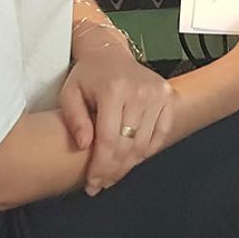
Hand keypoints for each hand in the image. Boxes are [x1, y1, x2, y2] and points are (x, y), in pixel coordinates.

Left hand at [58, 41, 174, 195]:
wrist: (109, 52)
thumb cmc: (87, 76)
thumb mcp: (69, 94)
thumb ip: (74, 119)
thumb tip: (84, 145)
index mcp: (113, 89)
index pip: (108, 140)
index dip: (101, 167)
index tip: (93, 184)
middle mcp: (139, 91)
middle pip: (128, 145)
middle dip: (114, 171)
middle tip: (102, 184)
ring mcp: (158, 94)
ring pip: (145, 144)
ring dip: (129, 165)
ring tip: (114, 174)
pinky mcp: (169, 97)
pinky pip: (161, 134)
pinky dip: (147, 151)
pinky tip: (132, 158)